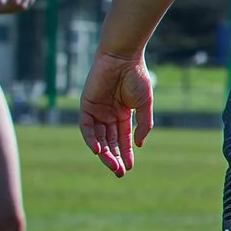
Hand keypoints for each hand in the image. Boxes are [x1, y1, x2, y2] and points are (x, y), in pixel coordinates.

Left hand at [79, 50, 155, 175]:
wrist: (123, 58)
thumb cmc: (136, 78)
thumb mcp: (144, 105)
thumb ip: (143, 125)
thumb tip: (139, 144)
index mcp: (122, 114)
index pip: (122, 139)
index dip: (126, 153)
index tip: (130, 167)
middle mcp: (108, 115)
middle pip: (109, 142)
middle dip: (115, 157)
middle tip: (120, 172)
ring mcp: (96, 111)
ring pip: (98, 138)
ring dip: (104, 153)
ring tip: (113, 165)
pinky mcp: (86, 106)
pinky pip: (86, 127)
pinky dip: (91, 139)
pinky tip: (98, 151)